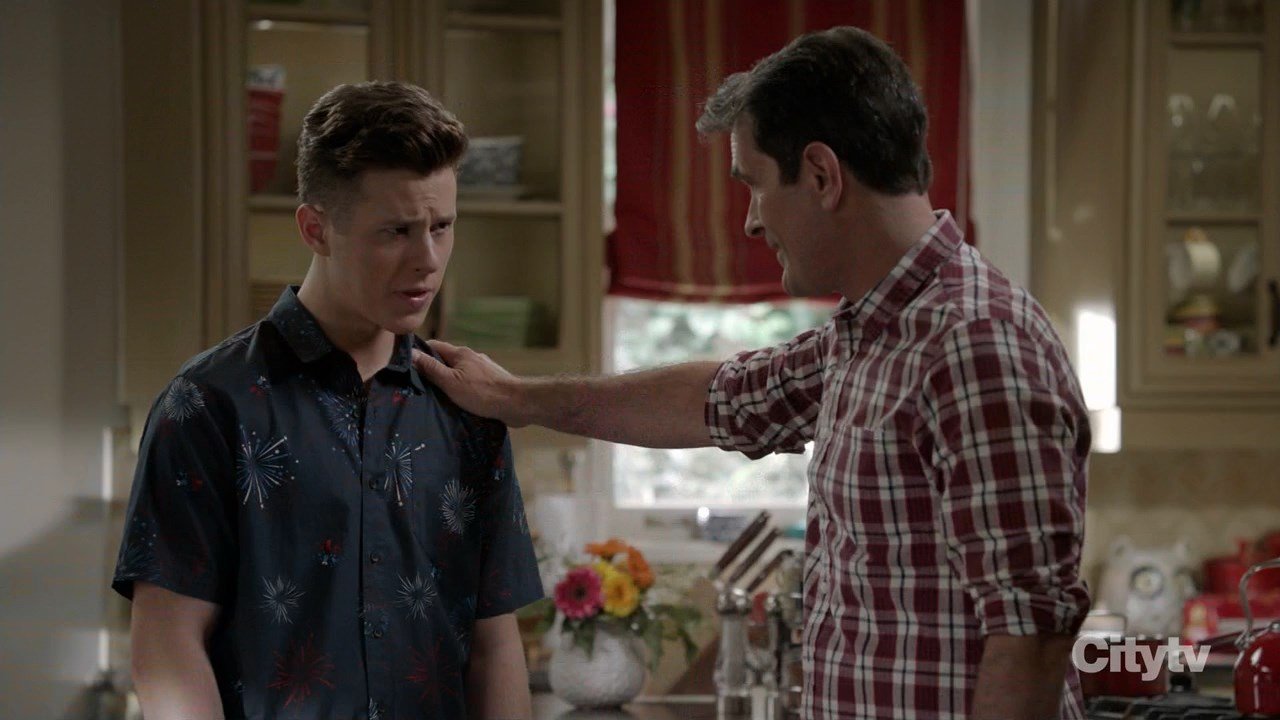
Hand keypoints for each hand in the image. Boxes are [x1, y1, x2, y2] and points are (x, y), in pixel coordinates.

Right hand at [412, 340, 529, 426]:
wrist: (517, 403)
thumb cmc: (482, 392)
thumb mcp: (450, 381)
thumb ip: (431, 368)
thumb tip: (410, 353)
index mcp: (461, 353)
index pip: (434, 346)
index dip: (420, 353)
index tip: (407, 364)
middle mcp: (472, 357)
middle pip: (447, 359)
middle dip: (433, 369)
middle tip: (418, 383)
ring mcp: (483, 369)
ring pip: (459, 372)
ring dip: (448, 380)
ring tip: (436, 395)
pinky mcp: (491, 382)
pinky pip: (470, 382)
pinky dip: (462, 388)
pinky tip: (458, 400)